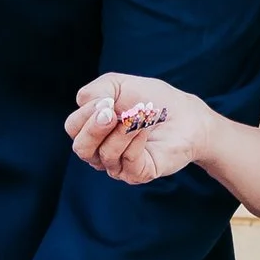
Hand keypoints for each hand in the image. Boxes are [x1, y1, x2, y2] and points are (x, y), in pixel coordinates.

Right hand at [65, 73, 214, 185]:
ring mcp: (119, 166)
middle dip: (94, 128)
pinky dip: (136, 140)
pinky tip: (146, 127)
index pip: (73, 127)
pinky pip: (128, 161)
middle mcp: (101, 151)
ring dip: (123, 130)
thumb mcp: (119, 85)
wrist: (185, 115)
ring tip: (139, 115)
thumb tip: (92, 107)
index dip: (85, 113)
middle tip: (112, 112)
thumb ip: (96, 91)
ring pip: (104, 155)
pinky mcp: (138, 174)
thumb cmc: (151, 100)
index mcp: (92, 130)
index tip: (107, 100)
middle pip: (81, 147)